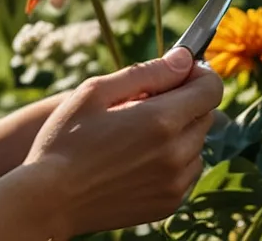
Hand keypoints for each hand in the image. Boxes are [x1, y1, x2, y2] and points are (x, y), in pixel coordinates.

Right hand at [22, 46, 223, 237]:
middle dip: (183, 102)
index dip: (198, 75)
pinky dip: (172, 160)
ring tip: (136, 135)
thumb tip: (184, 58)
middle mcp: (177, 153)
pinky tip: (137, 159)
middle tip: (145, 103)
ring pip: (196, 145)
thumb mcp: (95, 92)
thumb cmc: (65, 139)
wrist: (51, 199)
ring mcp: (176, 182)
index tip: (179, 72)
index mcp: (160, 120)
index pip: (210, 89)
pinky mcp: (170, 203)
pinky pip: (186, 172)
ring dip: (178, 133)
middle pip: (205, 115)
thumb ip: (146, 72)